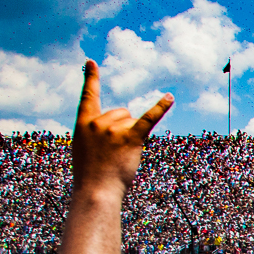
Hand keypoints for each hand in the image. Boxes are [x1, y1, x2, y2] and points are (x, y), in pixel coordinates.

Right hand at [71, 59, 171, 191]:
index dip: (90, 78)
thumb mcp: (86, 150)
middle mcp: (97, 121)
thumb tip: (125, 123)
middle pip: (121, 112)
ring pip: (132, 120)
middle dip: (123, 129)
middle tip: (114, 152)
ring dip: (132, 136)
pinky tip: (170, 98)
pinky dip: (160, 108)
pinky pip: (148, 119)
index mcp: (83, 123)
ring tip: (121, 156)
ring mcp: (113, 129)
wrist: (96, 192)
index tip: (91, 62)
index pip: (88, 96)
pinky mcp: (130, 138)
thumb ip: (97, 133)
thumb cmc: (92, 175)